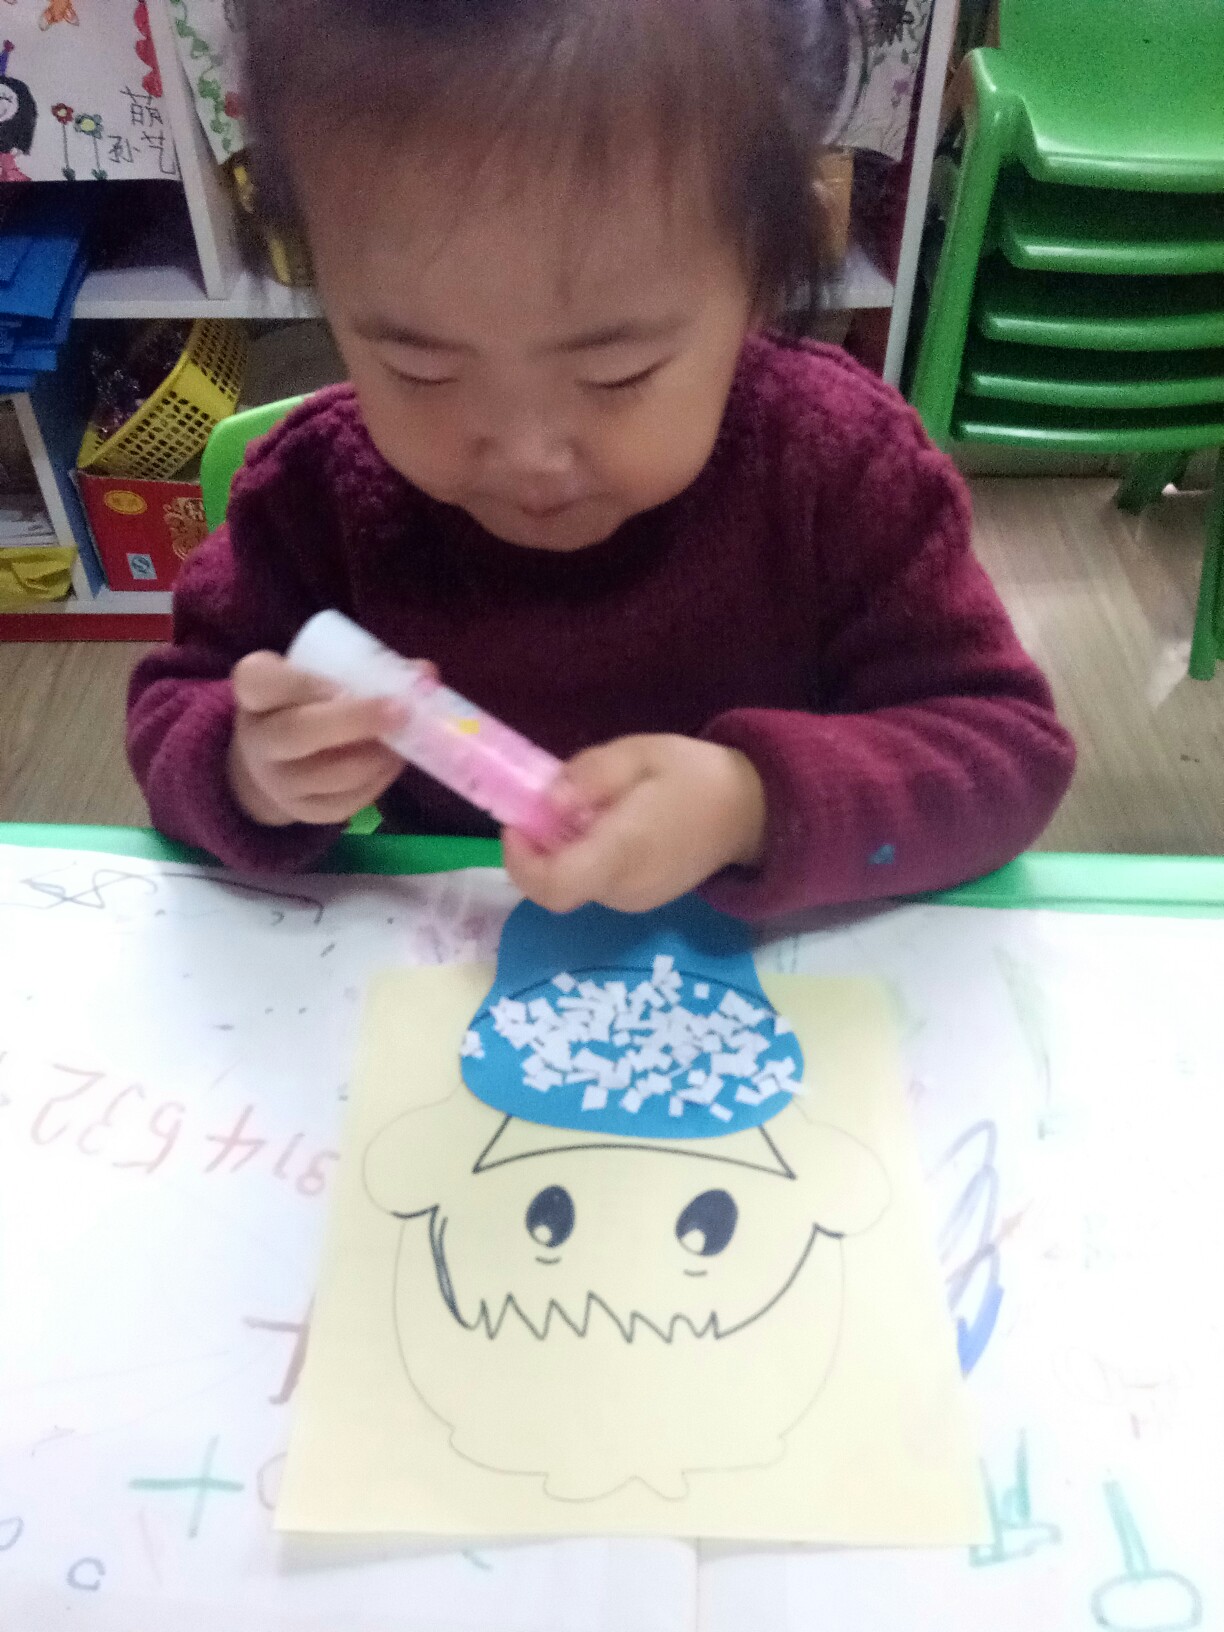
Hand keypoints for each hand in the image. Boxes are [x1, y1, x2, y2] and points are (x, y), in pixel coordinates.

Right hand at [227, 651, 407, 826]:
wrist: (273, 762)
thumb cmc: (305, 706)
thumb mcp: (318, 678)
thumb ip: (368, 670)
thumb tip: (426, 673)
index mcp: (256, 694)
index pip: (259, 679)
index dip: (301, 679)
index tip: (343, 680)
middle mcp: (259, 739)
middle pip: (299, 731)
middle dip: (356, 720)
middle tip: (402, 711)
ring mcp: (278, 781)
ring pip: (330, 773)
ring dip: (376, 756)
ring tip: (405, 739)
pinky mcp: (304, 811)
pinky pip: (346, 801)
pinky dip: (379, 781)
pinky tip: (393, 761)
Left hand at [503, 735, 765, 913]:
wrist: (750, 812)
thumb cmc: (694, 775)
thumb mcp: (639, 753)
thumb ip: (590, 776)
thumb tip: (547, 802)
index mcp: (623, 851)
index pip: (554, 886)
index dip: (521, 861)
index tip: (518, 822)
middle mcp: (624, 887)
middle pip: (556, 886)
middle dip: (539, 847)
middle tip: (548, 803)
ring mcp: (634, 900)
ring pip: (573, 884)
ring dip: (562, 851)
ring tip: (586, 807)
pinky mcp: (641, 900)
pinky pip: (595, 882)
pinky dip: (584, 857)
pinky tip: (606, 825)